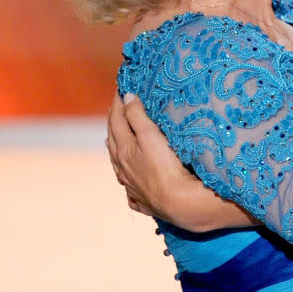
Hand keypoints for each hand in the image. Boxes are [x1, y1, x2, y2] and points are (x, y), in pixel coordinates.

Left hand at [106, 92, 191, 218]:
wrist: (179, 203)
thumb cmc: (167, 166)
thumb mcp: (151, 136)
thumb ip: (137, 116)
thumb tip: (126, 96)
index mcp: (123, 150)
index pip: (116, 120)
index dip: (118, 103)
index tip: (121, 88)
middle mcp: (122, 168)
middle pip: (113, 141)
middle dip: (114, 122)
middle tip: (117, 108)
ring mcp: (131, 186)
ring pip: (117, 165)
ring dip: (115, 149)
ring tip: (114, 139)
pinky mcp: (143, 201)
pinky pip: (130, 189)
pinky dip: (127, 179)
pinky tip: (128, 180)